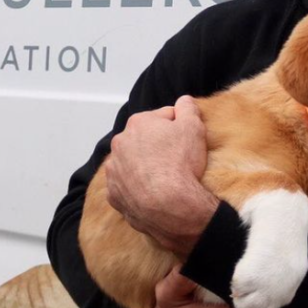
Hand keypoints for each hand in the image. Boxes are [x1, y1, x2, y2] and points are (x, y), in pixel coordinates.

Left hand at [106, 95, 217, 257]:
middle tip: (177, 160)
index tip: (186, 141)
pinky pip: (127, 186)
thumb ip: (188, 108)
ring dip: (145, 166)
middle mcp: (119, 143)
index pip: (164, 118)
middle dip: (159, 146)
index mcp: (137, 123)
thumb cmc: (181, 164)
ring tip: (165, 178)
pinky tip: (153, 192)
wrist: (171, 206)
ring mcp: (114, 170)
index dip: (179, 127)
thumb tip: (184, 101)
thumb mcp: (194, 127)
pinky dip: (138, 187)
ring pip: (133, 162)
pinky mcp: (114, 194)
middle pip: (145, 140)